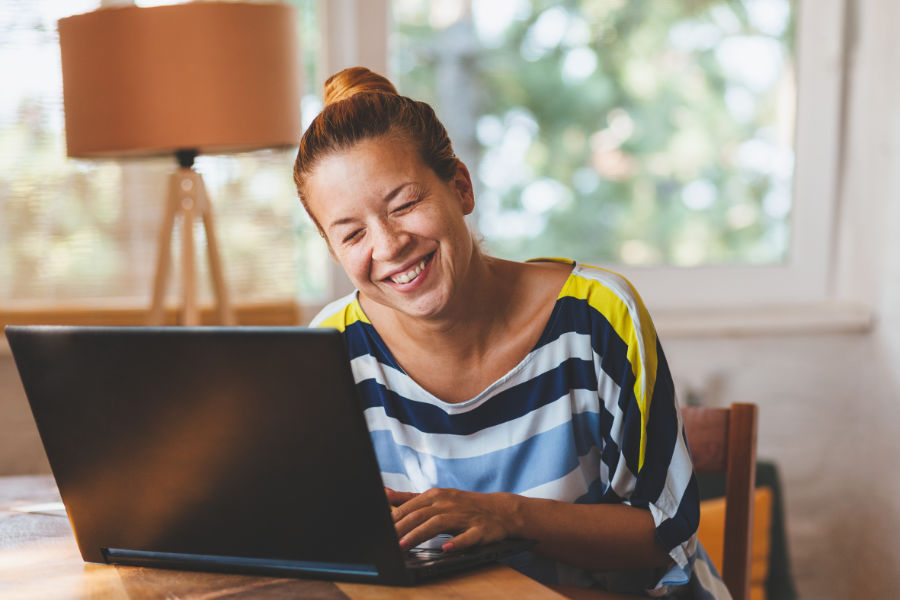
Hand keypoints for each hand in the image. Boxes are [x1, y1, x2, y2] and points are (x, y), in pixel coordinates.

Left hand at [388, 487, 519, 551]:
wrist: (500, 510)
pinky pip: (468, 536)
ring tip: (403, 545)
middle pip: (420, 514)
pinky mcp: (480, 530)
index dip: (394, 518)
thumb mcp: (436, 497)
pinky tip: (446, 549)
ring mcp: (464, 516)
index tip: (379, 529)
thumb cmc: (463, 505)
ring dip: (419, 534)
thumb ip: (409, 498)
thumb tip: (384, 493)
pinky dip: (457, 543)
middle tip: (385, 540)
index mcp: (436, 496)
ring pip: (438, 523)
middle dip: (401, 527)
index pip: (410, 506)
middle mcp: (449, 504)